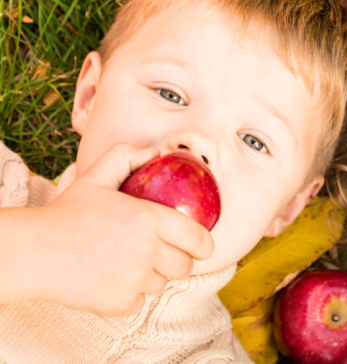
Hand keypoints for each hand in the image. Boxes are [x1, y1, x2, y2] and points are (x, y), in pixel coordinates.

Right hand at [14, 144, 214, 315]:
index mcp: (149, 219)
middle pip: (185, 266)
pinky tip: (109, 278)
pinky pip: (141, 301)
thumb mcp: (96, 177)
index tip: (198, 245)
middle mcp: (147, 250)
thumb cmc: (67, 213)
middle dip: (176, 260)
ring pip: (162, 284)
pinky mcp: (121, 303)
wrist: (33, 252)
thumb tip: (156, 153)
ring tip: (125, 263)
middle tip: (156, 253)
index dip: (203, 245)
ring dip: (151, 276)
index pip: (200, 239)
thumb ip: (126, 157)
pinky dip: (130, 294)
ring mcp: (134, 280)